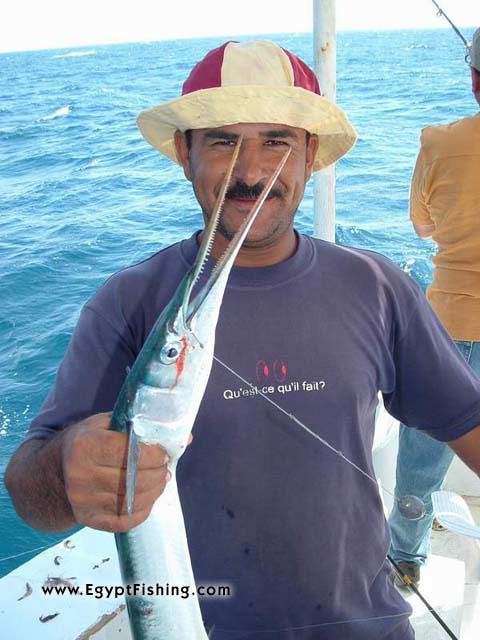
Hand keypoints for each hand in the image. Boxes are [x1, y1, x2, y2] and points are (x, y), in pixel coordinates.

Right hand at [60, 412, 170, 531]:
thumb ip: (140, 427)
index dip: (154, 453)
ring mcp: (83, 502)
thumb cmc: (85, 442)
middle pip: (135, 478)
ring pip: (134, 501)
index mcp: (85, 446)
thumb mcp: (105, 424)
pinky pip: (126, 521)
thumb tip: (185, 438)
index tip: (164, 452)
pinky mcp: (88, 521)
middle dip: (159, 472)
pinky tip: (148, 497)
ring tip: (160, 480)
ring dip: (155, 490)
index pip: (130, 452)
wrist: (49, 475)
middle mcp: (80, 476)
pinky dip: (144, 510)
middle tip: (166, 466)